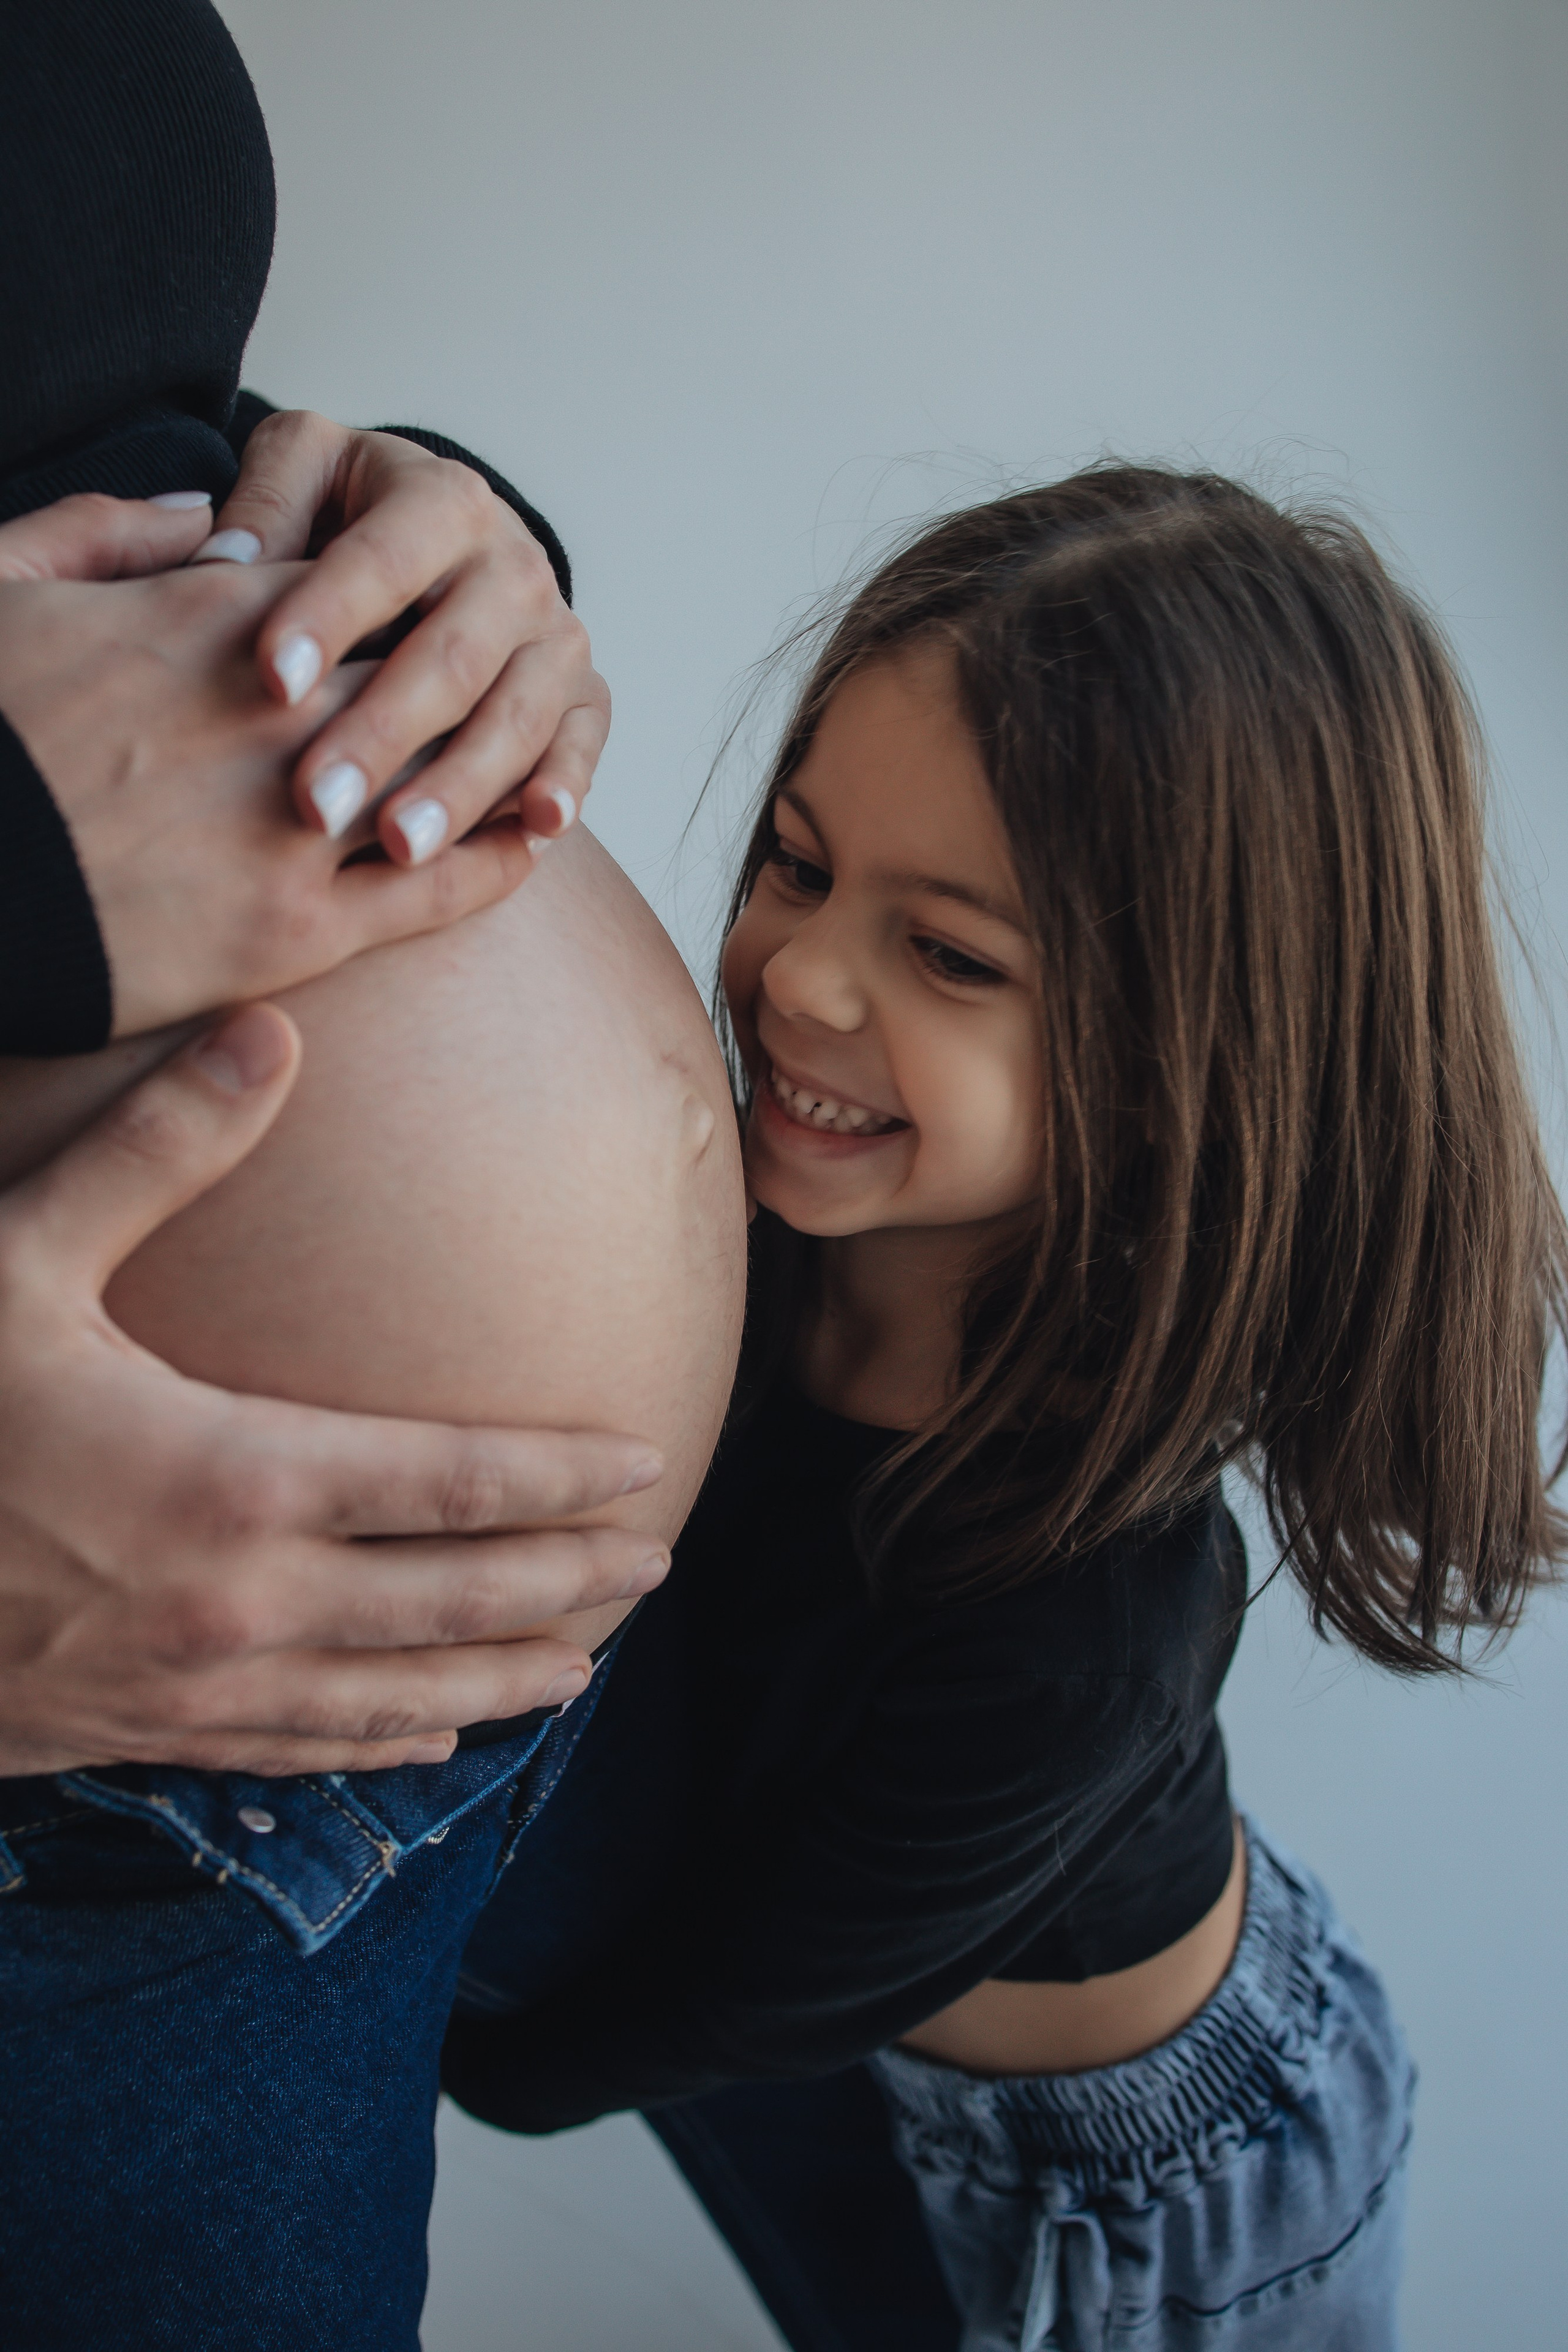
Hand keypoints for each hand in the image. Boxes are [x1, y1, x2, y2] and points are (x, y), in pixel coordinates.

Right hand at [0, 500, 541, 1035]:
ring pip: (440, 775)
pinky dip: (492, 861)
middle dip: (444, 680)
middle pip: (410, 671)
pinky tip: (523, 846)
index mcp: (212, 617)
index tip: (397, 616)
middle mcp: (276, 711)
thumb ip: (109, 531)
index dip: (376, 603)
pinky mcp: (300, 929)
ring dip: (484, 768)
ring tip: (520, 763)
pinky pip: (436, 888)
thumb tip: (198, 507)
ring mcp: (298, 823)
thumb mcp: (5, 589)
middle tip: (481, 688)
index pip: (345, 586)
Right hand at [0, 1003, 667, 1776]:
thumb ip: (155, 1148)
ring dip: (501, 1676)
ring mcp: (192, 1684)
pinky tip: (428, 1735)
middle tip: (654, 1567)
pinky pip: (295, 1752)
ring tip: (582, 1669)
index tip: (643, 1462)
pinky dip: (378, 1744)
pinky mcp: (138, 1731)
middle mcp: (238, 1597)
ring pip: (392, 1695)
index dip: (557, 1476)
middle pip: (450, 1595)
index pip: (451, 1480)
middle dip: (564, 1582)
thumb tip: (272, 1028)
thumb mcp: (17, 1255)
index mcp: (233, 1476)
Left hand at [212, 410, 609, 863]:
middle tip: (316, 803)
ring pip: (516, 716)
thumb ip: (266, 503)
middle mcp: (515, 567)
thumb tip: (222, 562)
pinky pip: (580, 744)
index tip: (274, 681)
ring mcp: (557, 635)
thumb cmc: (357, 515)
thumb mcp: (306, 471)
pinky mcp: (584, 693)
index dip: (329, 619)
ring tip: (396, 845)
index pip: (383, 562)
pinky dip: (565, 785)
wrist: (452, 541)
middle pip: (451, 658)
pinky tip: (535, 830)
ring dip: (460, 787)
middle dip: (384, 735)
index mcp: (445, 500)